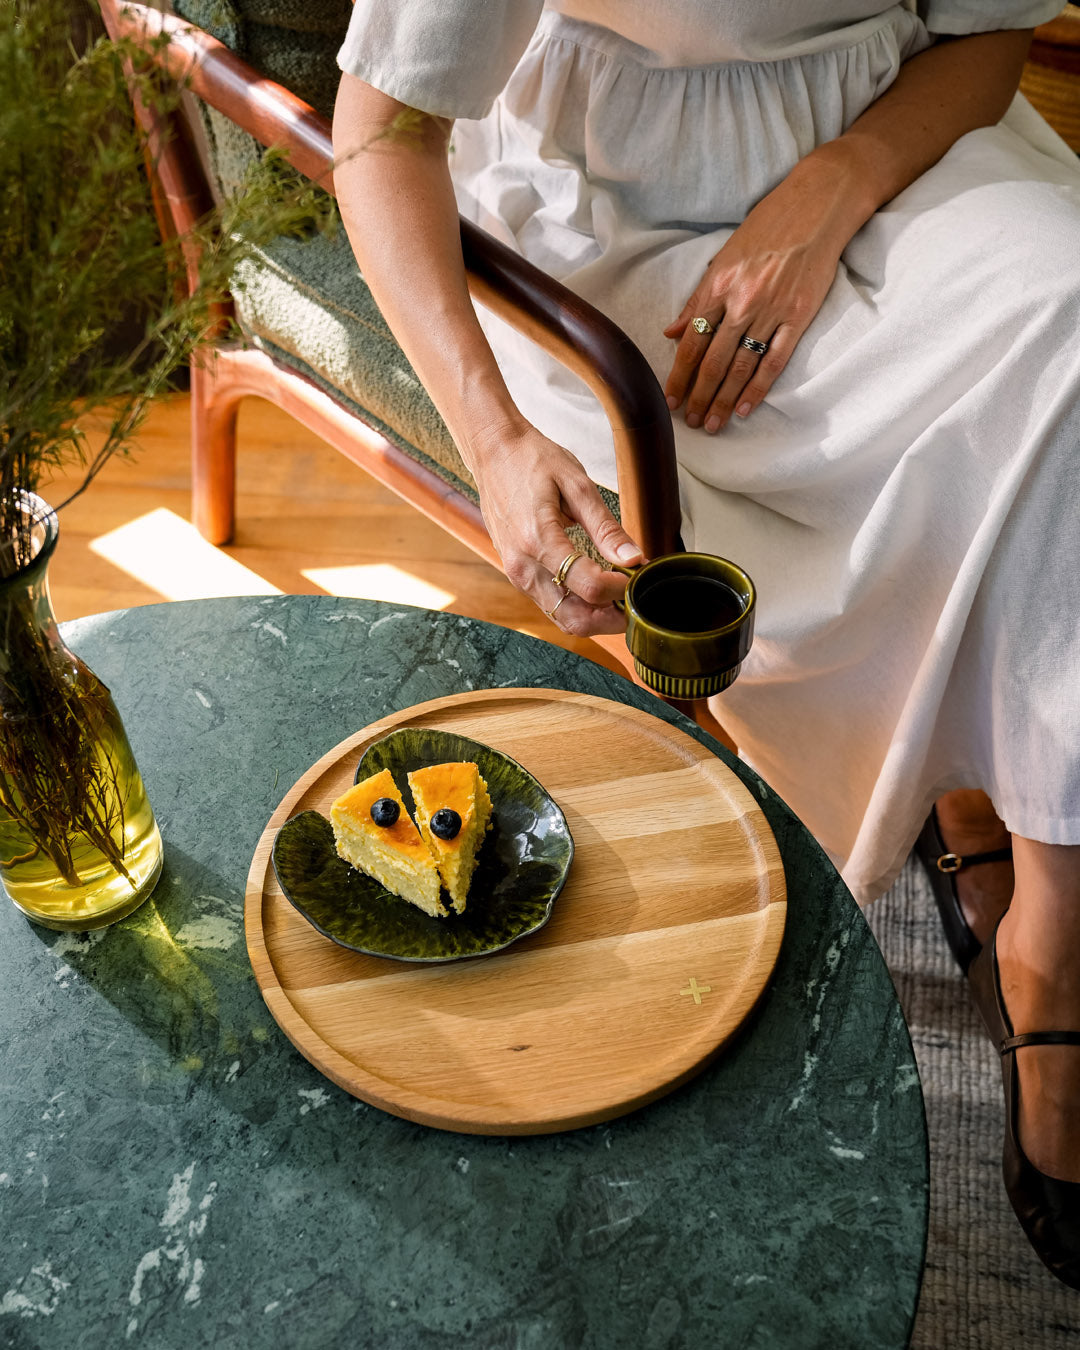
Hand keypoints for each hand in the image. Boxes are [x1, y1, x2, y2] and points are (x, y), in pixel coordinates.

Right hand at [462, 420, 643, 636]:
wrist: (493, 453)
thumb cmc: (532, 461)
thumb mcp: (577, 484)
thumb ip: (606, 526)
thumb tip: (633, 557)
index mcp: (538, 540)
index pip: (588, 587)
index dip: (621, 588)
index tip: (637, 574)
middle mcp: (523, 565)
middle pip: (574, 618)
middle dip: (611, 617)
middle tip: (634, 597)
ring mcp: (516, 573)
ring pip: (562, 618)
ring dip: (595, 616)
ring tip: (619, 594)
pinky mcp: (516, 574)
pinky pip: (550, 604)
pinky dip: (577, 605)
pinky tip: (596, 587)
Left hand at [663, 158, 854, 432]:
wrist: (816, 205)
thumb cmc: (767, 228)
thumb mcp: (723, 258)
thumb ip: (697, 300)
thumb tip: (671, 332)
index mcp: (718, 286)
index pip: (691, 342)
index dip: (679, 376)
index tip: (670, 400)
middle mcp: (741, 301)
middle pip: (712, 361)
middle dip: (699, 396)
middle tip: (691, 423)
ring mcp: (771, 310)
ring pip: (740, 366)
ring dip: (724, 399)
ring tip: (714, 423)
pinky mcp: (798, 316)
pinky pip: (774, 360)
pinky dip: (758, 387)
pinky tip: (746, 408)